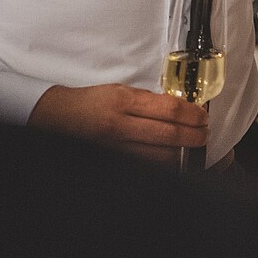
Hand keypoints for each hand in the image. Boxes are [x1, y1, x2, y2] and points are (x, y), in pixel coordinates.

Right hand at [28, 83, 208, 159]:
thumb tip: (179, 108)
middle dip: (194, 136)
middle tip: (204, 135)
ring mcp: (114, 147)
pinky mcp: (110, 161)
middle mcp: (119, 125)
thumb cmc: (88, 103)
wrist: (53, 118)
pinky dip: (161, 165)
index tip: (203, 116)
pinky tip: (171, 161)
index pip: (169, 109)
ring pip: (159, 156)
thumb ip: (148, 101)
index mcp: (123, 102)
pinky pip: (143, 166)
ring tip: (192, 148)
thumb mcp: (119, 91)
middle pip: (169, 135)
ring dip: (181, 154)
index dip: (192, 114)